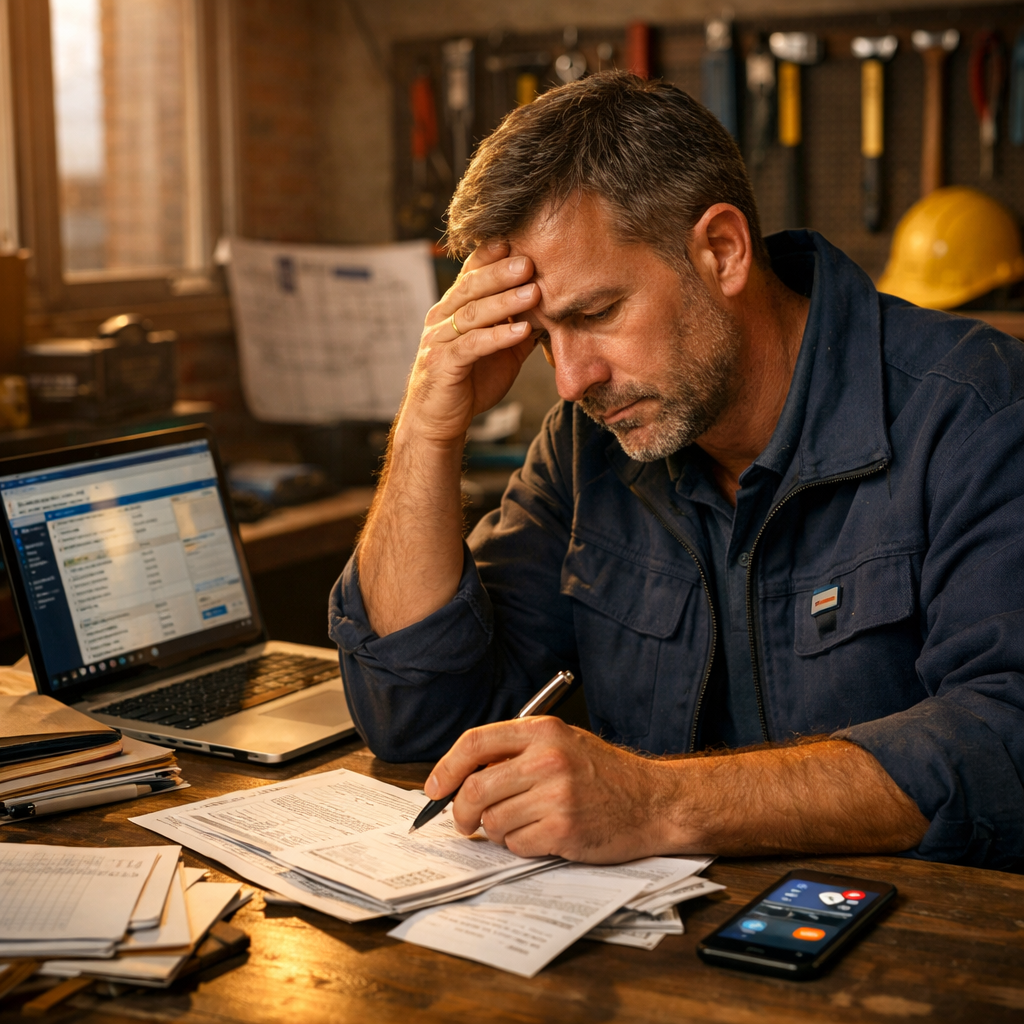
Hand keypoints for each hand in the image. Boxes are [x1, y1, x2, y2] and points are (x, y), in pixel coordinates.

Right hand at [400, 241, 540, 445]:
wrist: (439, 421)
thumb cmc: (469, 382)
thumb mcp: (499, 351)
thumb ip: (518, 326)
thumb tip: (553, 308)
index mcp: (453, 309)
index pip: (471, 273)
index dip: (491, 255)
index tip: (518, 239)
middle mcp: (442, 318)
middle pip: (471, 287)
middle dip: (502, 272)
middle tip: (530, 260)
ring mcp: (439, 340)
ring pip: (472, 313)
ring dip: (505, 301)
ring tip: (534, 292)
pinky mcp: (443, 364)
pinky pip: (472, 346)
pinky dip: (497, 337)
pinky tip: (520, 331)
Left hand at [424, 717, 678, 863]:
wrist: (653, 802)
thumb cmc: (606, 774)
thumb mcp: (562, 743)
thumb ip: (517, 752)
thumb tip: (463, 775)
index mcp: (542, 731)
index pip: (475, 743)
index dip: (446, 768)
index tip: (434, 787)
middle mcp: (547, 759)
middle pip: (475, 789)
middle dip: (461, 812)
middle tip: (464, 822)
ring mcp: (556, 794)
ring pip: (492, 822)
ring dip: (497, 831)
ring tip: (521, 824)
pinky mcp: (564, 828)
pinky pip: (516, 844)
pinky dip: (521, 845)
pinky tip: (542, 835)